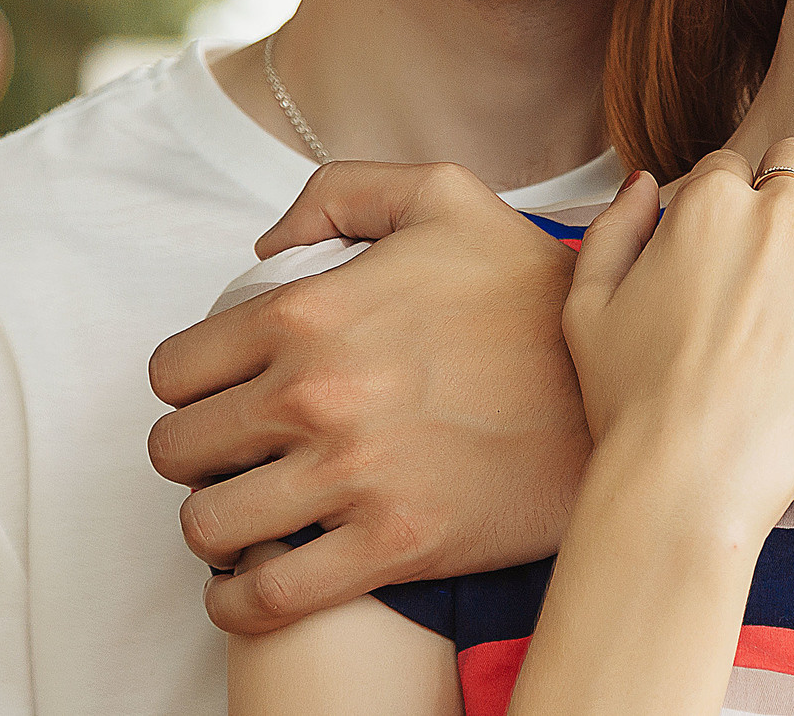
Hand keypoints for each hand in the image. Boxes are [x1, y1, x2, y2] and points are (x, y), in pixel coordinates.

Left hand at [147, 161, 588, 633]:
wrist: (620, 388)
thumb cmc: (530, 294)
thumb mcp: (445, 197)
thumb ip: (340, 193)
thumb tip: (267, 249)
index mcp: (310, 311)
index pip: (174, 370)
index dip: (190, 386)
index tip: (221, 397)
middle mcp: (316, 394)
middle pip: (177, 451)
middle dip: (198, 454)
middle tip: (238, 454)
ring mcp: (351, 475)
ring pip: (207, 526)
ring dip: (216, 523)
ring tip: (249, 512)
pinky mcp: (391, 545)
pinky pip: (264, 597)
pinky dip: (239, 600)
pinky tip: (251, 584)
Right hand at [564, 143, 793, 538]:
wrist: (690, 480)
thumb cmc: (630, 404)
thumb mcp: (586, 305)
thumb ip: (612, 228)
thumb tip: (647, 181)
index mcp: (706, 205)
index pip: (730, 166)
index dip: (726, 200)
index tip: (730, 242)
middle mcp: (776, 215)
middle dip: (785, 189)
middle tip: (779, 243)